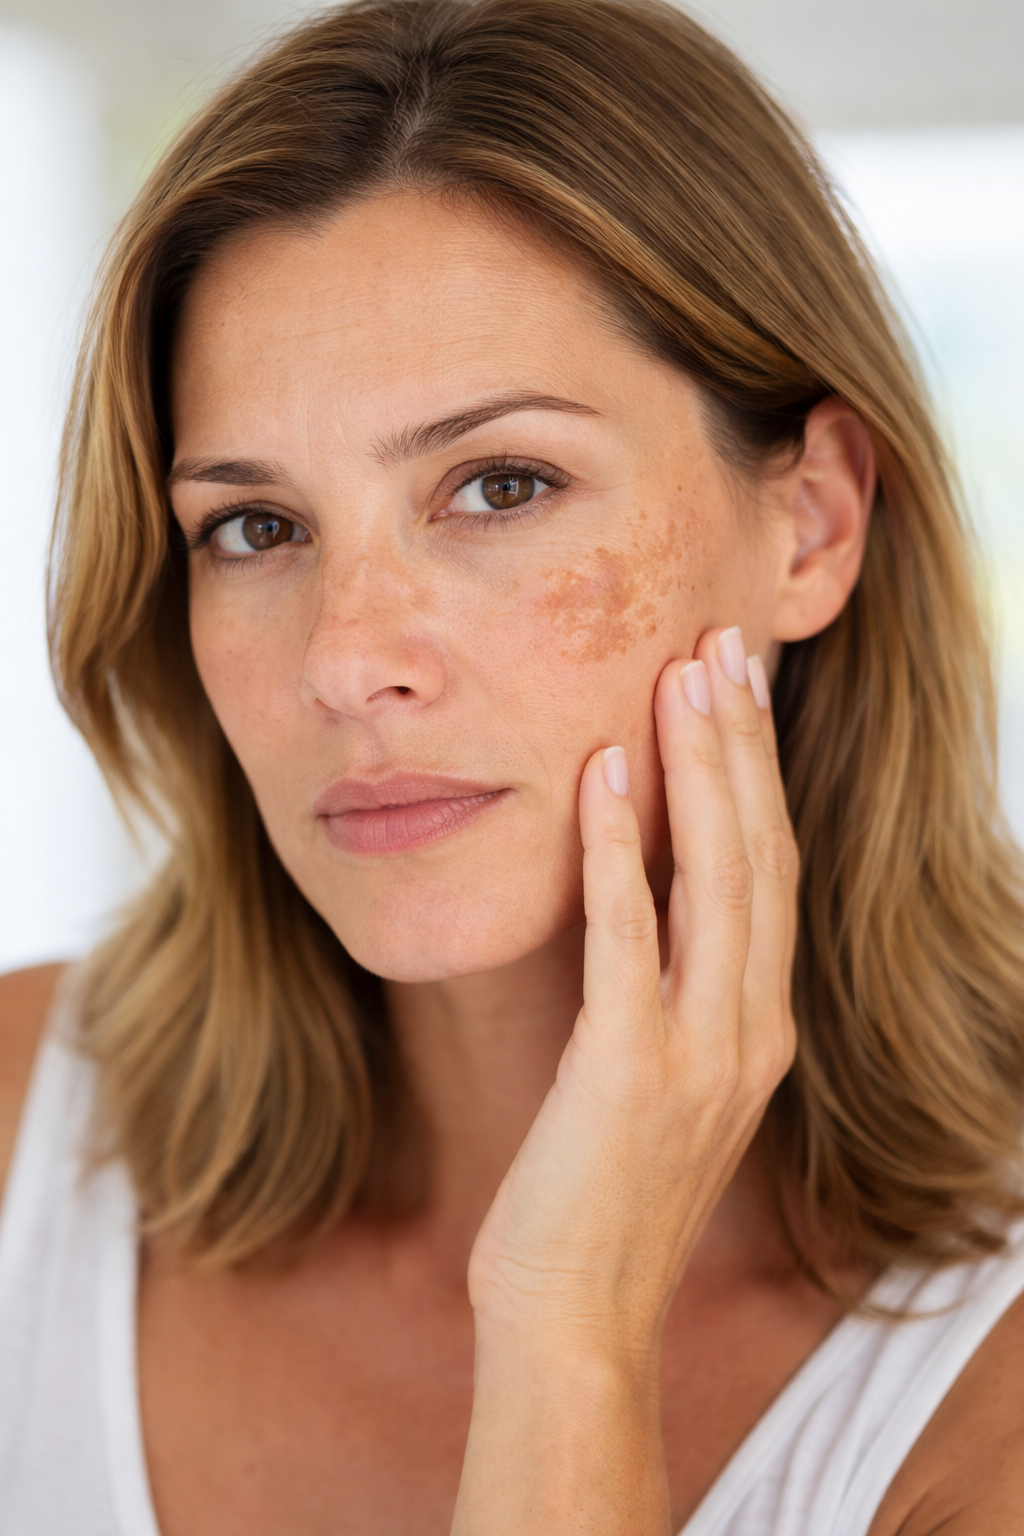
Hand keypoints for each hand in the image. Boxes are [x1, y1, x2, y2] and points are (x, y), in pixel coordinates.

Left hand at [453, 627, 797, 1533]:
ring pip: (716, 880)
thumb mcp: (658, 1087)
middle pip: (758, 855)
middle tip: (721, 644)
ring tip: (681, 675)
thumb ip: (673, 1001)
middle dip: (741, 744)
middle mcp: (749, 1031)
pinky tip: (600, 772)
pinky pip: (629, 937)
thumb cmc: (600, 1198)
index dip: (756, 773)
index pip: (768, 873)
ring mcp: (699, 1052)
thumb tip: (646, 910)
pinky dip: (617, 850)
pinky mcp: (630, 1071)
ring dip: (699, 770)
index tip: (737, 688)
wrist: (576, 1316)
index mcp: (757, 1029)